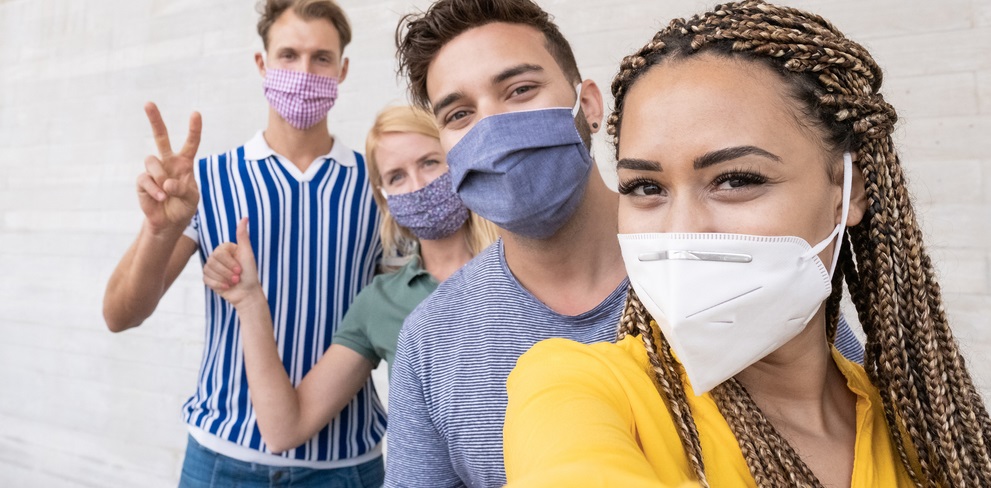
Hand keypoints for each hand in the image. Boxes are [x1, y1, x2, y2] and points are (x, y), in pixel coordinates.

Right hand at [137, 102, 201, 234]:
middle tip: (148, 103)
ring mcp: (154, 170)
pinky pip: (145, 179)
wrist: (169, 222)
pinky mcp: (143, 181)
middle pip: (160, 137)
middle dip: (155, 120)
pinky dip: (154, 190)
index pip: (191, 143)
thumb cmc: (183, 207)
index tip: (196, 113)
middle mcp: (168, 162)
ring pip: (152, 161)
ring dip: (160, 176)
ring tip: (167, 192)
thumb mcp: (191, 199)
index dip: (193, 129)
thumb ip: (183, 189)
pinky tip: (161, 197)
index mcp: (184, 163)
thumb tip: (166, 182)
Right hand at [203, 218, 262, 307]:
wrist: (247, 293)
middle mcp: (217, 256)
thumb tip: (245, 217)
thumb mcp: (247, 253)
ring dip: (223, 279)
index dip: (230, 263)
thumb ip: (243, 236)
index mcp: (225, 248)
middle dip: (227, 273)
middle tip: (237, 277)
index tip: (240, 269)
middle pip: (213, 262)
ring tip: (233, 282)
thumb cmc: (250, 273)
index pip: (219, 253)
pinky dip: (218, 285)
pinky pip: (206, 279)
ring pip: (208, 270)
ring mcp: (211, 267)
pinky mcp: (208, 278)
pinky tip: (226, 287)